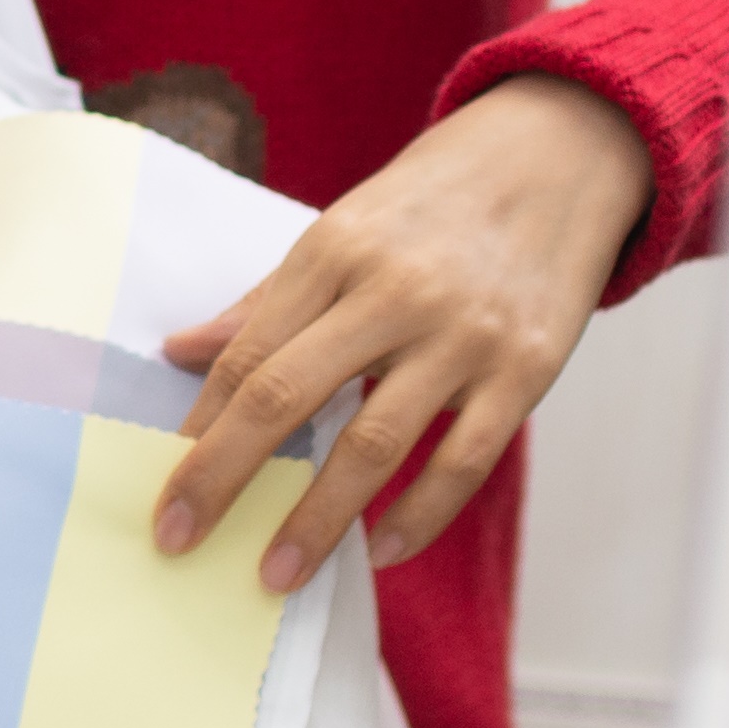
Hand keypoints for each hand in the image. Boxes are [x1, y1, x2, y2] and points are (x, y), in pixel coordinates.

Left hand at [155, 76, 652, 594]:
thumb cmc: (437, 200)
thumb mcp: (344, 228)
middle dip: (223, 477)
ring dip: (317, 521)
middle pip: (287, 396)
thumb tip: (180, 352)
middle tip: (179, 540)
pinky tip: (381, 551)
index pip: (247, 354)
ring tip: (276, 575)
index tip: (165, 491)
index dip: (199, 429)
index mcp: (333, 251)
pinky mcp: (526, 369)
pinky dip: (420, 516)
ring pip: (374, 443)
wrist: (563, 151)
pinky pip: (464, 462)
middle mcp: (392, 291)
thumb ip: (268, 299)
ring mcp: (463, 334)